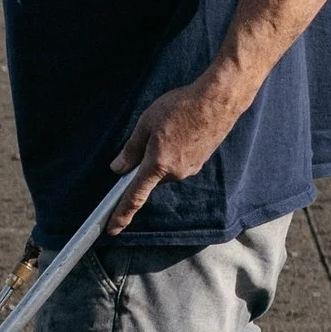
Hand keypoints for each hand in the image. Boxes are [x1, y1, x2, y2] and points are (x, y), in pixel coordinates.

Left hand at [106, 77, 234, 233]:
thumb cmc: (181, 107)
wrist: (218, 101)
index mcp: (158, 165)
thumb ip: (131, 149)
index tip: (112, 229)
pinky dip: (175, 150)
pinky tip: (181, 130)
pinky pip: (179, 162)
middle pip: (151, 176)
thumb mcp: (146, 123)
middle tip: (152, 132)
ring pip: (165, 168)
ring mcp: (190, 169)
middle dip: (146, 161)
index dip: (121, 214)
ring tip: (171, 125)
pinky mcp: (200, 163)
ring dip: (162, 153)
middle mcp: (175, 173)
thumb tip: (118, 168)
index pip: (135, 196)